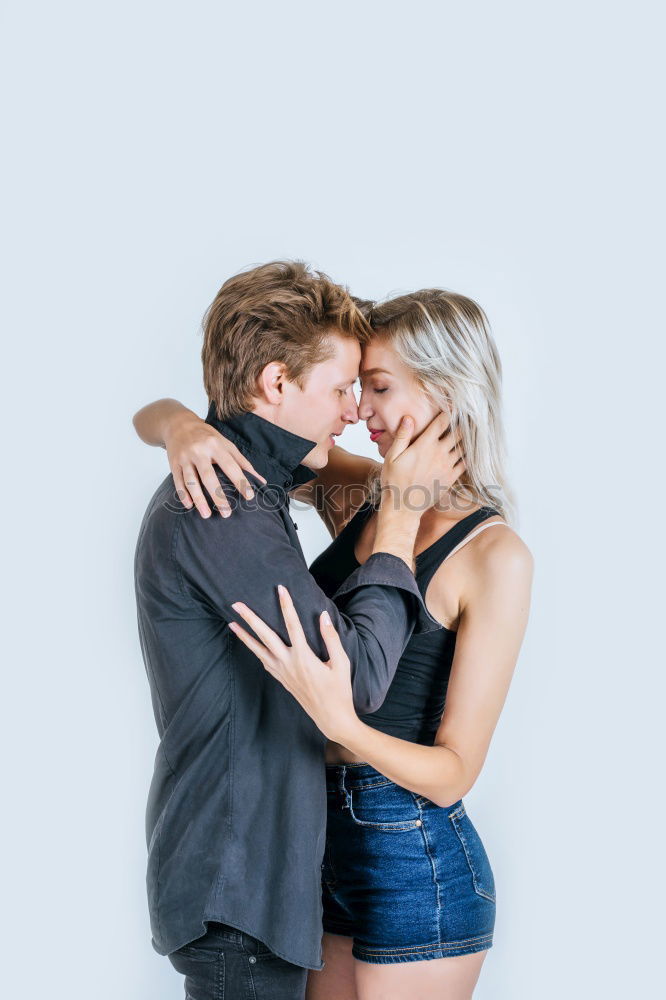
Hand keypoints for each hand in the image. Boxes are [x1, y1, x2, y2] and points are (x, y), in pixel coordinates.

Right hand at [165, 411, 266, 517]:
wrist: (178, 424)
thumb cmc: (207, 436)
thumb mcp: (226, 444)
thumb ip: (243, 462)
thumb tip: (261, 481)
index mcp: (215, 445)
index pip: (230, 466)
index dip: (240, 481)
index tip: (249, 497)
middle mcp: (199, 451)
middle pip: (209, 477)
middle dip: (218, 496)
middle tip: (227, 513)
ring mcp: (185, 458)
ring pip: (191, 482)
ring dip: (199, 500)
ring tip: (207, 515)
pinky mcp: (174, 464)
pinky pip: (178, 481)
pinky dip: (183, 495)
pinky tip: (189, 506)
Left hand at [229, 586, 356, 742]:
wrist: (331, 718)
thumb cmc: (339, 691)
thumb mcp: (341, 662)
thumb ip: (331, 638)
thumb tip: (323, 616)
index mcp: (304, 657)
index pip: (292, 624)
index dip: (286, 605)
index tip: (280, 589)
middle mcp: (288, 663)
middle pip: (264, 636)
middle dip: (250, 618)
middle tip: (237, 604)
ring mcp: (282, 672)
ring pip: (258, 650)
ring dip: (244, 636)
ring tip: (231, 623)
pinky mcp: (281, 680)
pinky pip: (264, 661)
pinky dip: (255, 651)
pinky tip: (250, 645)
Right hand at [380, 411, 464, 511]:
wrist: (403, 507)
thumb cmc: (394, 481)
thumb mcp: (392, 457)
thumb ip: (402, 436)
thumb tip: (408, 418)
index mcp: (424, 445)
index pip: (442, 422)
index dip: (449, 412)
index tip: (452, 407)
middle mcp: (439, 453)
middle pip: (458, 432)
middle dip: (461, 423)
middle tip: (464, 417)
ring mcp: (447, 466)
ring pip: (464, 446)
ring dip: (466, 438)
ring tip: (468, 431)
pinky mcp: (451, 477)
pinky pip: (465, 462)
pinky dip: (467, 455)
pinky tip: (466, 451)